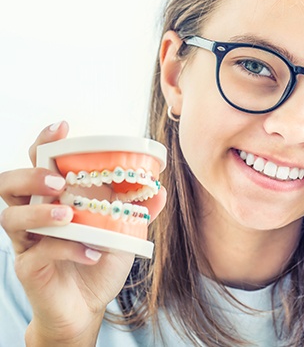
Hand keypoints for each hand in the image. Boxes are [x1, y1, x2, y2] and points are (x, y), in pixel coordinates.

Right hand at [0, 122, 161, 345]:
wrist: (88, 304)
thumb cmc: (100, 259)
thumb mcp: (123, 231)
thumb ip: (138, 210)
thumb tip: (161, 190)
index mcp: (56, 197)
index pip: (39, 162)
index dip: (45, 142)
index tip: (63, 127)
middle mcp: (35, 213)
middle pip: (10, 183)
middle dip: (30, 175)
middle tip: (58, 181)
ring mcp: (28, 240)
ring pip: (10, 216)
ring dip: (39, 212)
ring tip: (68, 215)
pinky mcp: (29, 267)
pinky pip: (38, 252)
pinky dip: (67, 249)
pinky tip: (91, 252)